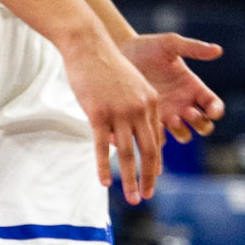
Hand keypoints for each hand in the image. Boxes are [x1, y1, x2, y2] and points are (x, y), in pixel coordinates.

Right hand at [59, 23, 164, 203]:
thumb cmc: (105, 66)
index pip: (156, 140)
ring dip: (131, 180)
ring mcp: (119, 112)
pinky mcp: (98, 113)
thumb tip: (127, 136)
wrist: (88, 45)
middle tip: (146, 196)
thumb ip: (134, 109)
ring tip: (132, 198)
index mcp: (150, 102)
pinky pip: (103, 146)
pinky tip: (105, 182)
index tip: (152, 179)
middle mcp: (140, 109)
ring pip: (129, 153)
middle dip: (148, 177)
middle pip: (148, 151)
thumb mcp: (129, 86)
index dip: (155, 162)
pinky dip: (104, 166)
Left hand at [122, 33, 224, 144]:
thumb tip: (218, 50)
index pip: (213, 104)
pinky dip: (160, 136)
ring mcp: (168, 114)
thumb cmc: (147, 47)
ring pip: (184, 135)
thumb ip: (193, 48)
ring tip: (172, 118)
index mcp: (193, 87)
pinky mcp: (150, 120)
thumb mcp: (171, 44)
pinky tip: (153, 124)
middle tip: (189, 112)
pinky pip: (160, 138)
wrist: (121, 54)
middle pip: (203, 125)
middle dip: (200, 123)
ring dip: (182, 131)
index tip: (212, 111)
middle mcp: (184, 104)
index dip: (216, 110)